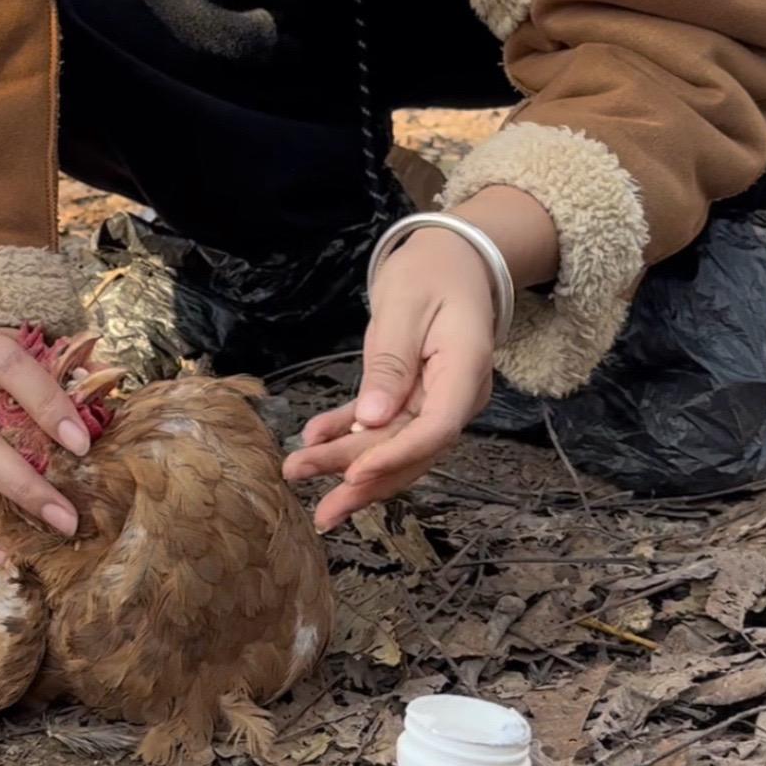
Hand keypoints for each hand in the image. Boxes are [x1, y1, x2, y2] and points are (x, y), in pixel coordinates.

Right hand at [0, 328, 91, 564]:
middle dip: (25, 485)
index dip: (48, 407)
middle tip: (67, 518)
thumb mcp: (39, 353)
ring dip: (0, 516)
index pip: (13, 373)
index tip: (83, 445)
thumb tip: (110, 393)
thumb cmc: (14, 364)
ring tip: (39, 542)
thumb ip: (73, 372)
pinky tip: (1, 555)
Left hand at [282, 227, 496, 531]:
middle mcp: (455, 396)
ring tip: (300, 475)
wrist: (450, 258)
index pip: (435, 430)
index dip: (394, 457)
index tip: (351, 476)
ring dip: (346, 464)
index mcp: (466, 372)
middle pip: (409, 448)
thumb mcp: (406, 305)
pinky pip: (377, 423)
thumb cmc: (431, 271)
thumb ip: (391, 363)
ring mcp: (435, 400)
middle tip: (318, 508)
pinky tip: (312, 439)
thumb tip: (372, 420)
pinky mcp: (411, 396)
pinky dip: (344, 432)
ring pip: (391, 444)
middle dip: (361, 478)